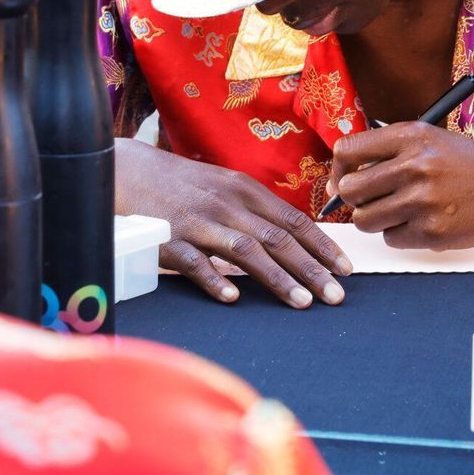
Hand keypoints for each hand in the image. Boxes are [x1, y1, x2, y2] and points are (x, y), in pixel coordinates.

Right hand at [115, 139, 351, 307]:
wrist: (127, 171)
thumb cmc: (182, 184)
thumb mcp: (224, 186)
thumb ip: (256, 210)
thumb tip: (293, 238)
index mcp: (245, 190)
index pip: (293, 220)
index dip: (322, 245)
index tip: (346, 269)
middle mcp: (227, 204)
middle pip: (278, 239)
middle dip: (311, 269)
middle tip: (336, 296)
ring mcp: (198, 221)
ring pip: (245, 250)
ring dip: (277, 277)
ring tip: (302, 302)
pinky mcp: (168, 238)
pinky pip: (194, 261)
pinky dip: (214, 278)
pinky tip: (232, 297)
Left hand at [328, 123, 473, 249]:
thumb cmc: (469, 165)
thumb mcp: (430, 140)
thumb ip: (389, 151)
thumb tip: (342, 177)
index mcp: (411, 136)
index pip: (348, 150)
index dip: (338, 169)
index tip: (342, 180)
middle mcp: (414, 166)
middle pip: (350, 189)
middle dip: (354, 199)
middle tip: (371, 199)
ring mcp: (422, 201)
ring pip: (364, 219)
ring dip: (374, 219)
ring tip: (398, 211)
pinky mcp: (430, 232)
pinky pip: (390, 239)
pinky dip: (399, 235)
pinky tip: (420, 222)